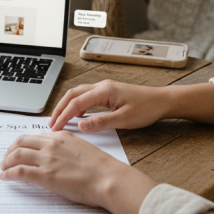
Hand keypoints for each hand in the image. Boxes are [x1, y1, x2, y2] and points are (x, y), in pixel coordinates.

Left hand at [0, 131, 157, 213]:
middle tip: (6, 158)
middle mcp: (52, 144)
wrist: (109, 179)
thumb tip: (59, 158)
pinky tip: (4, 177)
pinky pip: (19, 171)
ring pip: (17, 154)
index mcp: (62, 136)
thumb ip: (68, 149)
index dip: (24, 144)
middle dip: (10, 150)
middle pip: (22, 141)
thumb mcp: (83, 150)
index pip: (36, 136)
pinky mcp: (45, 175)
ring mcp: (47, 159)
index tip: (19, 150)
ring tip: (3, 168)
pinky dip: (8, 173)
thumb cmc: (102, 169)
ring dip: (6, 161)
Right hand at [49, 80, 170, 131]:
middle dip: (60, 108)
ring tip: (60, 119)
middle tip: (51, 123)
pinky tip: (77, 115)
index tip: (55, 127)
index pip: (76, 103)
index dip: (63, 115)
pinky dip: (77, 104)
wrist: (162, 101)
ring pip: (78, 93)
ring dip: (67, 105)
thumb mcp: (124, 120)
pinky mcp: (108, 92)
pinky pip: (86, 95)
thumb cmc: (147, 109)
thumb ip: (101, 122)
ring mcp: (104, 87)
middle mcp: (102, 86)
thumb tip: (80, 125)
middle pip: (72, 94)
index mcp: (104, 91)